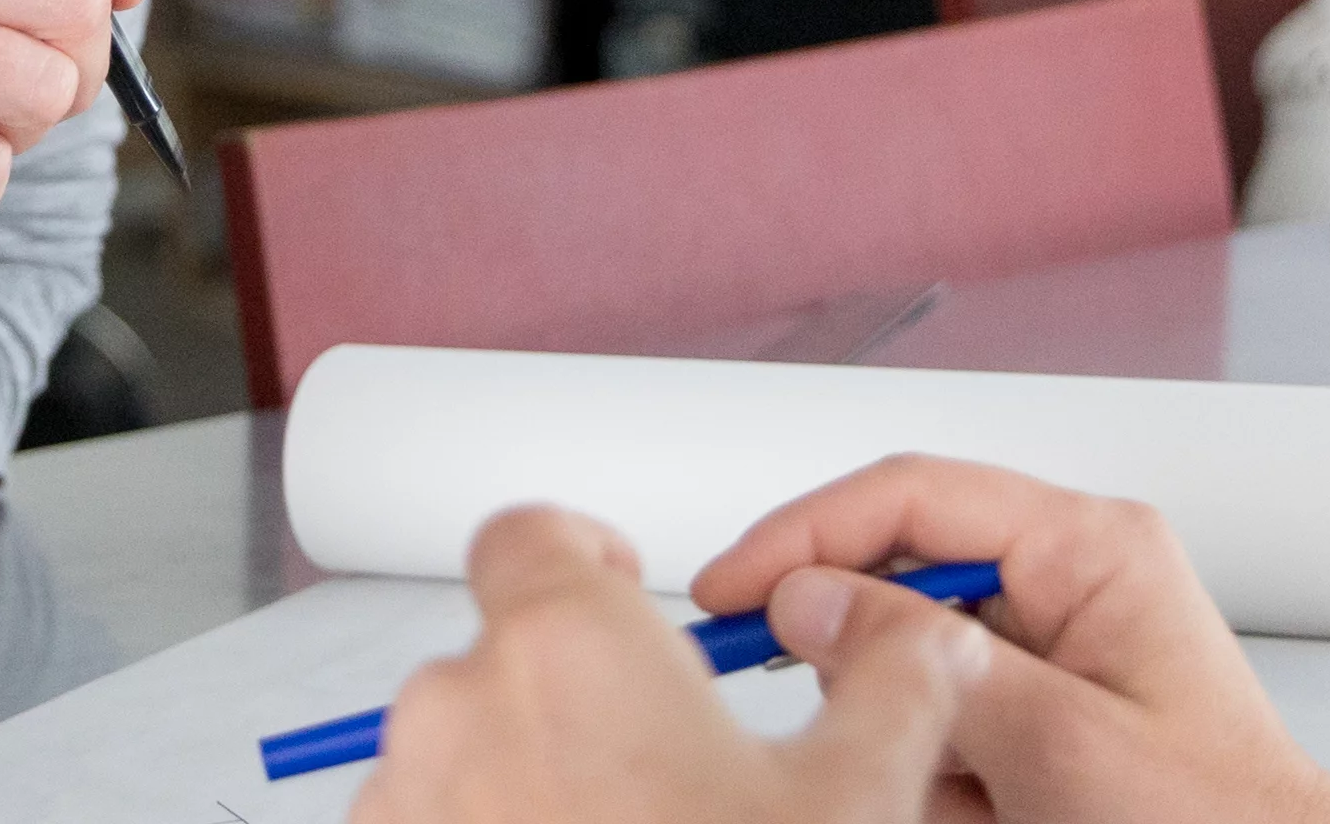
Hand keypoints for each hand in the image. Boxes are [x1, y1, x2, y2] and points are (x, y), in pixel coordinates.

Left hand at [361, 505, 979, 823]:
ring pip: (462, 756)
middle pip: (503, 655)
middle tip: (666, 778)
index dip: (585, 557)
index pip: (530, 533)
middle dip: (576, 701)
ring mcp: (402, 797)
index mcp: (568, 642)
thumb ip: (896, 687)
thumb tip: (927, 638)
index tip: (630, 599)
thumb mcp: (854, 804)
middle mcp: (458, 703)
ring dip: (526, 785)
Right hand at [688, 459, 1329, 823]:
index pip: (909, 496)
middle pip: (899, 574)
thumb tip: (810, 603)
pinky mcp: (1039, 709)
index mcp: (1089, 548)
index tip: (730, 593)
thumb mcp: (1063, 746)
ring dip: (910, 733)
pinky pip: (942, 717)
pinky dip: (938, 772)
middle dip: (861, 660)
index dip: (803, 536)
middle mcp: (1068, 578)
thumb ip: (931, 664)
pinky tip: (985, 812)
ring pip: (909, 658)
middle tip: (824, 716)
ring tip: (968, 797)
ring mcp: (1052, 645)